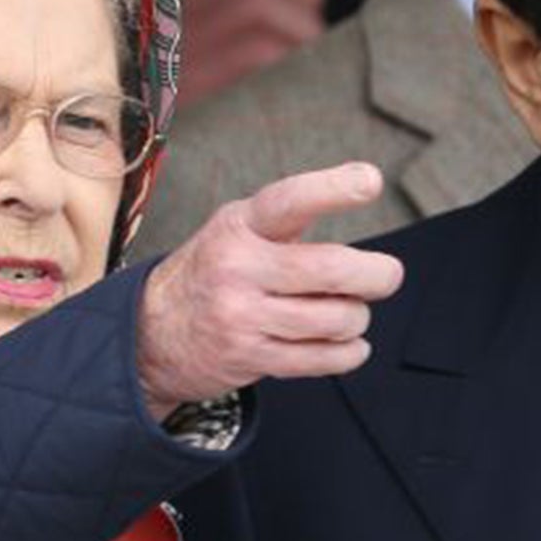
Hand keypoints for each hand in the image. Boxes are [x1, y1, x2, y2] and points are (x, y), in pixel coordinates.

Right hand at [136, 162, 403, 419]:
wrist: (153, 333)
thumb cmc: (217, 271)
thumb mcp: (238, 230)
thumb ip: (290, 219)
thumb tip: (363, 186)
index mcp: (239, 226)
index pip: (288, 201)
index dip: (332, 189)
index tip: (370, 181)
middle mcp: (237, 268)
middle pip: (332, 269)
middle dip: (377, 275)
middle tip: (388, 275)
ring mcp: (241, 317)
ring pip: (335, 319)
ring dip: (357, 318)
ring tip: (349, 313)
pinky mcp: (249, 358)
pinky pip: (322, 360)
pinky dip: (350, 352)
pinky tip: (350, 344)